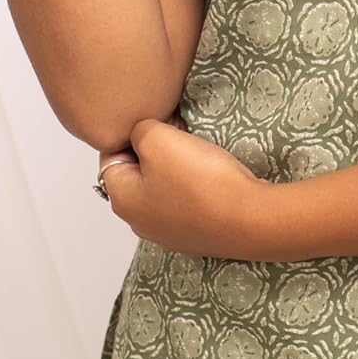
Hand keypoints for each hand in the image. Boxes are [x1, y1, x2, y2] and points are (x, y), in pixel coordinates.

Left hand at [97, 115, 276, 259]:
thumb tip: (141, 134)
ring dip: (175, 166)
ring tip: (198, 152)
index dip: (130, 133)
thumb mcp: (159, 139)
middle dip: (155, 149)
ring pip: (162, 186)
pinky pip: (185, 201)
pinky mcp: (195, 235)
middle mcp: (138, 222)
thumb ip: (139, 130)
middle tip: (178, 134)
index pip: (110, 156)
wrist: (247, 218)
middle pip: (137, 172)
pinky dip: (193, 185)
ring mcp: (167, 233)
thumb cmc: (198, 179)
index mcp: (121, 200)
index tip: (156, 122)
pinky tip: (210, 175)